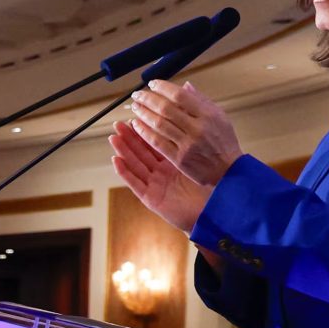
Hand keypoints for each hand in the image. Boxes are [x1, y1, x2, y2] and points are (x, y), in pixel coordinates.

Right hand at [108, 122, 213, 237]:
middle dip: (129, 138)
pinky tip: (116, 160)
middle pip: (141, 153)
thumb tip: (191, 122)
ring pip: (135, 165)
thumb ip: (190, 143)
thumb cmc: (211, 189)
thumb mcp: (200, 162)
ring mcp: (155, 185)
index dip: (144, 131)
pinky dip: (125, 172)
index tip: (135, 116)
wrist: (215, 211)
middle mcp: (162, 174)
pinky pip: (135, 183)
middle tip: (118, 124)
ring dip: (123, 151)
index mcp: (173, 163)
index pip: (155, 144)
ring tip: (113, 137)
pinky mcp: (151, 199)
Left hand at [125, 79, 239, 190]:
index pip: (180, 96)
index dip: (163, 88)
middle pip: (166, 109)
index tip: (152, 84)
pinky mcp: (179, 159)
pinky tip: (137, 125)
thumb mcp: (219, 116)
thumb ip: (201, 100)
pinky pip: (157, 142)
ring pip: (159, 125)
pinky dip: (145, 132)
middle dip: (148, 99)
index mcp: (208, 114)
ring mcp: (187, 144)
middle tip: (138, 95)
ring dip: (143, 114)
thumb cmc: (223, 141)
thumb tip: (185, 85)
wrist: (228, 170)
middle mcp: (197, 128)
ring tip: (135, 108)